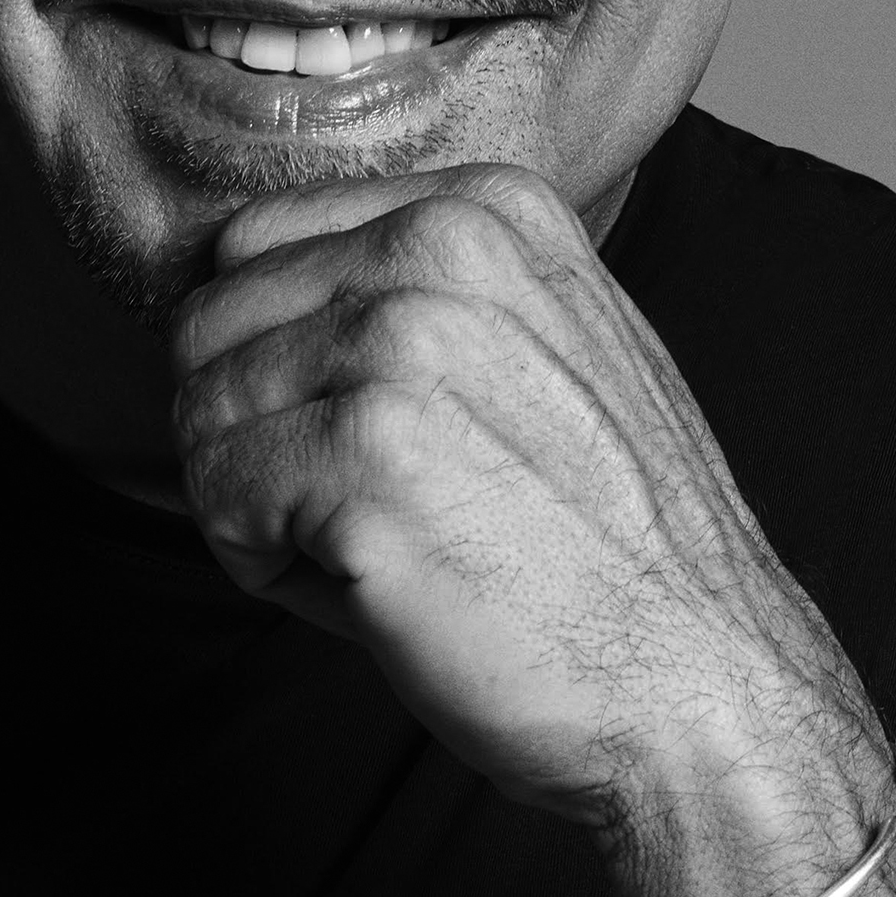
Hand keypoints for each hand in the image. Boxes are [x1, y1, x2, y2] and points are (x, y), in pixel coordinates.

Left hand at [168, 164, 895, 896]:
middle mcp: (436, 251)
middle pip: (206, 323)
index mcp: (481, 209)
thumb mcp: (546, 351)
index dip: (272, 361)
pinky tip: (374, 592)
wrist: (697, 687)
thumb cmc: (606, 551)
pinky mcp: (360, 464)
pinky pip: (215, 505)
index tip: (363, 438)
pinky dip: (264, 568)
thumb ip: (418, 297)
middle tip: (354, 511)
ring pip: (198, 414)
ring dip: (254, 506)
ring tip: (375, 552)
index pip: (254, 246)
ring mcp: (397, 352)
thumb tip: (234, 297)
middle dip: (247, 430)